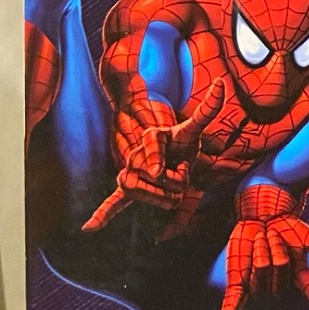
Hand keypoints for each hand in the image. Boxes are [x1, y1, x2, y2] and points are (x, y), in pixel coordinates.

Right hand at [84, 81, 225, 228]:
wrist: (175, 156)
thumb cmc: (184, 143)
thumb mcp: (195, 127)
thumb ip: (207, 109)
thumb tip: (219, 82)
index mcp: (152, 137)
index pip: (151, 155)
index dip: (159, 164)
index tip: (158, 172)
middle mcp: (136, 154)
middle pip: (151, 178)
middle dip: (175, 181)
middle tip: (181, 175)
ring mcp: (129, 172)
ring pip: (137, 192)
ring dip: (160, 198)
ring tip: (172, 192)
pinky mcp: (127, 189)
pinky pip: (113, 202)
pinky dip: (102, 214)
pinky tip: (89, 227)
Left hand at [216, 183, 308, 309]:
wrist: (261, 215)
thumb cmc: (287, 225)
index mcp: (299, 276)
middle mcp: (280, 286)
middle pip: (281, 268)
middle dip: (277, 245)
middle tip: (276, 234)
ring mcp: (257, 288)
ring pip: (261, 271)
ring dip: (261, 248)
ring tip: (262, 239)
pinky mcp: (237, 286)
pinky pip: (231, 309)